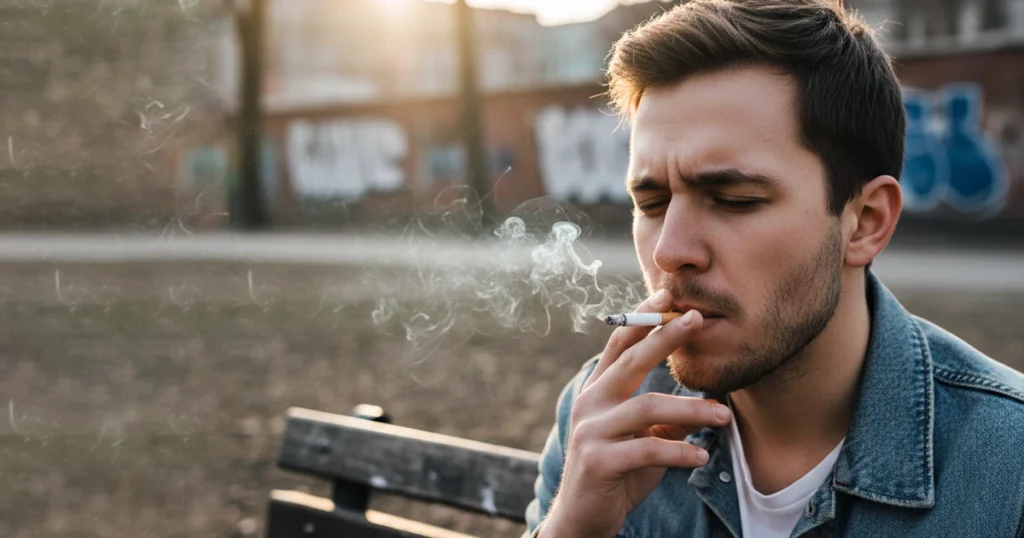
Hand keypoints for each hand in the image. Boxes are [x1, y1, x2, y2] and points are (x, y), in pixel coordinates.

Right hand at [543, 290, 732, 537]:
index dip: (642, 318)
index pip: (618, 344)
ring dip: (691, 410)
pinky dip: (679, 452)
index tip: (667, 295)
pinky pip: (646, 449)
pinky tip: (701, 456)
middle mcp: (589, 403)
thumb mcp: (643, 440)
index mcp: (597, 391)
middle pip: (631, 360)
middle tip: (697, 318)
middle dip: (666, 337)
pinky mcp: (598, 462)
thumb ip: (664, 419)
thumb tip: (703, 402)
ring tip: (724, 416)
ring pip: (647, 406)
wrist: (583, 519)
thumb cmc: (615, 474)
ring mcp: (590, 431)